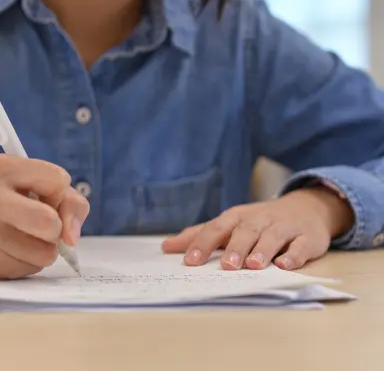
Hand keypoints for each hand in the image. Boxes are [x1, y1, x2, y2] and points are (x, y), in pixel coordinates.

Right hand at [0, 154, 89, 278]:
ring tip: (24, 237)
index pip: (58, 181)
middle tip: (42, 225)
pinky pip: (30, 270)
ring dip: (43, 248)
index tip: (43, 197)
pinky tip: (12, 251)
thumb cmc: (10, 201)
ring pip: (45, 253)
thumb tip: (71, 238)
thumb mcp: (38, 184)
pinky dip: (29, 263)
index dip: (59, 193)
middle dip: (55, 227)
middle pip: (48, 222)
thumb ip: (69, 200)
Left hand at [161, 187, 353, 270]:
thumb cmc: (258, 221)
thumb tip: (166, 246)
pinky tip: (285, 265)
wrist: (307, 208)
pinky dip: (294, 255)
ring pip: (272, 237)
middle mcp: (259, 220)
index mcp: (237, 218)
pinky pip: (301, 246)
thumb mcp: (229, 224)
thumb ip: (200, 236)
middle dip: (235, 248)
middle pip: (245, 232)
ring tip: (252, 266)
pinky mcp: (307, 238)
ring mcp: (284, 228)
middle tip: (225, 266)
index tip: (190, 261)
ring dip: (262, 251)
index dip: (203, 244)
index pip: (216, 229)